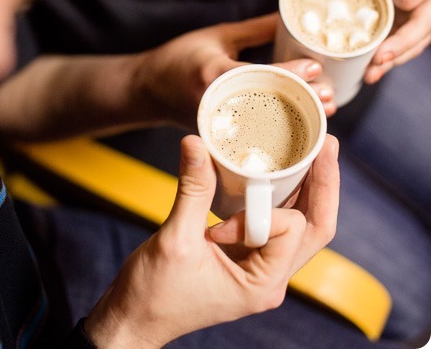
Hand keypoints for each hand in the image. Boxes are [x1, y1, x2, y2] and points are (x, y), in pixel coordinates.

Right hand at [84, 133, 338, 347]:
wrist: (134, 318)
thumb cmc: (154, 294)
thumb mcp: (175, 239)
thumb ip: (193, 189)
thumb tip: (197, 143)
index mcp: (261, 283)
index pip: (289, 231)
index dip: (262, 212)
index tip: (222, 217)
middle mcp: (270, 278)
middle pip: (315, 228)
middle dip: (323, 186)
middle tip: (327, 146)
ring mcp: (261, 269)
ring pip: (301, 226)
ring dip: (309, 189)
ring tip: (317, 152)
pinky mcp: (248, 259)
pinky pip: (276, 225)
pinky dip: (283, 198)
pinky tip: (283, 174)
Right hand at [137, 13, 334, 126]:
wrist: (147, 90)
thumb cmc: (180, 58)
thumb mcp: (216, 35)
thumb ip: (254, 30)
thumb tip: (288, 18)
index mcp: (214, 74)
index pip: (259, 76)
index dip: (291, 73)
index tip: (316, 67)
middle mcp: (215, 103)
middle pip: (267, 106)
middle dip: (300, 101)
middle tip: (329, 96)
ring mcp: (215, 126)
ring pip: (263, 127)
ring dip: (295, 119)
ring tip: (323, 111)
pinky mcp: (216, 138)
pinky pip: (251, 137)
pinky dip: (278, 131)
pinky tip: (299, 128)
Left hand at [344, 0, 430, 82]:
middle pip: (423, 26)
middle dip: (400, 45)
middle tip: (378, 60)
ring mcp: (422, 11)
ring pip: (415, 41)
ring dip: (393, 59)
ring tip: (370, 74)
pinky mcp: (409, 22)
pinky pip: (403, 43)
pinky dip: (388, 58)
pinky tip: (370, 71)